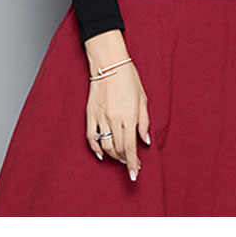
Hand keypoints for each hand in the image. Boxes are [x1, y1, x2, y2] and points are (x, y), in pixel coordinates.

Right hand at [84, 30, 149, 181]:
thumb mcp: (143, 98)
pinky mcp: (90, 113)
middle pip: (118, 149)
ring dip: (113, 155)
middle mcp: (114, 119)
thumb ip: (144, 121)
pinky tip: (101, 154)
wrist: (109, 62)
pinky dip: (95, 148)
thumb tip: (145, 141)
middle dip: (125, 160)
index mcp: (129, 116)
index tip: (135, 174)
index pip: (130, 147)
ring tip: (120, 157)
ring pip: (105, 145)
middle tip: (131, 163)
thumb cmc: (129, 77)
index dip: (133, 163)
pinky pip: (90, 136)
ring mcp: (100, 116)